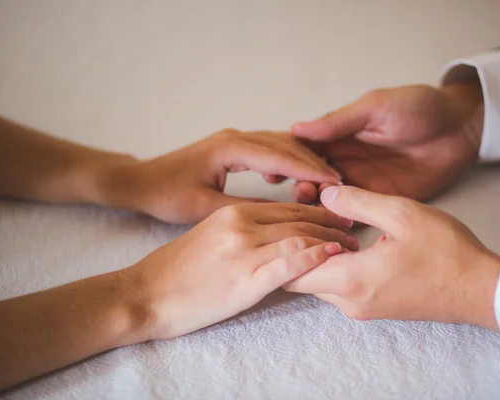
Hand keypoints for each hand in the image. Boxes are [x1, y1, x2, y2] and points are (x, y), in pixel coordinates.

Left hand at [97, 129, 341, 223]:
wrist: (140, 181)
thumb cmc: (166, 194)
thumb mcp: (205, 207)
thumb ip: (246, 209)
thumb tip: (285, 215)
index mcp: (230, 147)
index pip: (281, 156)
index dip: (311, 170)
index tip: (335, 184)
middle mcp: (236, 137)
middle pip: (287, 145)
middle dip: (315, 164)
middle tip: (338, 187)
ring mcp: (235, 140)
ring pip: (280, 145)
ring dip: (304, 162)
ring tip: (324, 185)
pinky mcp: (233, 148)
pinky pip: (269, 150)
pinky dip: (288, 162)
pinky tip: (293, 179)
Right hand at [123, 202, 358, 339]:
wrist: (145, 293)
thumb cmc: (176, 269)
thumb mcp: (209, 235)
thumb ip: (242, 229)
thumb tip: (275, 233)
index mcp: (233, 212)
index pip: (287, 207)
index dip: (318, 210)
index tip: (337, 217)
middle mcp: (241, 225)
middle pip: (299, 218)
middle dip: (332, 222)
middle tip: (354, 229)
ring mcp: (244, 250)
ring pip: (300, 236)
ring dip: (332, 240)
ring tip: (352, 247)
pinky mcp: (246, 278)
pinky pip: (290, 262)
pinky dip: (316, 256)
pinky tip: (333, 256)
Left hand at [284, 186, 499, 329]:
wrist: (480, 289)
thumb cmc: (446, 251)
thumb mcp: (402, 213)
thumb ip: (358, 202)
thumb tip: (325, 194)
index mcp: (351, 280)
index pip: (292, 272)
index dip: (288, 245)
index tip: (297, 220)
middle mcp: (350, 302)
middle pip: (302, 280)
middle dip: (300, 250)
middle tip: (310, 219)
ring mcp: (362, 310)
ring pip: (320, 284)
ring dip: (319, 259)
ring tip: (330, 228)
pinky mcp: (373, 309)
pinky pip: (339, 289)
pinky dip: (335, 268)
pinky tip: (350, 244)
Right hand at [291, 82, 483, 203]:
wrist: (460, 128)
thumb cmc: (418, 107)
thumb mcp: (375, 108)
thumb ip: (338, 122)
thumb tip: (296, 128)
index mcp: (338, 134)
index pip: (303, 149)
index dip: (286, 160)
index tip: (272, 172)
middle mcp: (344, 159)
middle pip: (311, 177)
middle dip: (301, 186)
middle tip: (301, 193)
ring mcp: (362, 181)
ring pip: (329, 197)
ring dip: (318, 204)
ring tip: (315, 209)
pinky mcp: (381, 199)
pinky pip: (356, 211)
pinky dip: (342, 218)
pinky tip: (333, 224)